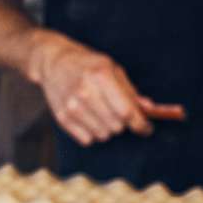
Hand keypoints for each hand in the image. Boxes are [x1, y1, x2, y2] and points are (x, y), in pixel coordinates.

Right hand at [29, 34, 177, 145]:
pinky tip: (88, 117)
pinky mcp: (62, 118)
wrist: (53, 62)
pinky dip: (92, 132)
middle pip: (117, 126)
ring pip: (103, 135)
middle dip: (123, 123)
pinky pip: (88, 140)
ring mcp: (71, 106)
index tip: (146, 129)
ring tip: (101, 112)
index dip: (141, 124)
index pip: (126, 112)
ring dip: (107, 128)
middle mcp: (84, 91)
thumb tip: (149, 110)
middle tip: (117, 112)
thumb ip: (130, 91)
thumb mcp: (112, 69)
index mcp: (100, 75)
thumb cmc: (88, 65)